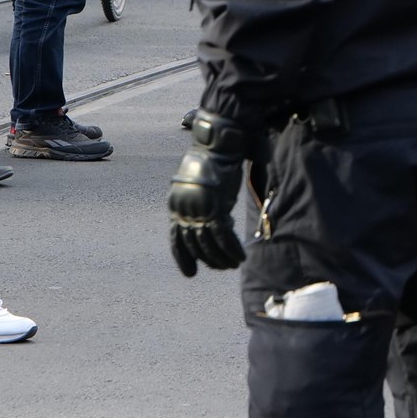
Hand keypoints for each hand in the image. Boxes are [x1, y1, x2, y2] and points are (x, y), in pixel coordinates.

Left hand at [166, 110, 260, 277]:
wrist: (219, 144)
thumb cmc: (214, 162)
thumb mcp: (204, 188)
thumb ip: (206, 207)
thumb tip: (219, 226)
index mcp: (177, 204)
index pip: (177, 238)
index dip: (183, 257)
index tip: (190, 273)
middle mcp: (184, 208)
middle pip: (194, 243)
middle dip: (208, 259)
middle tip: (221, 267)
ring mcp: (198, 208)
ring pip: (208, 242)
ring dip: (221, 257)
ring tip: (232, 265)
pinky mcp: (214, 205)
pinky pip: (222, 235)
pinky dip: (231, 249)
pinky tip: (239, 257)